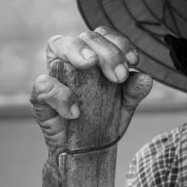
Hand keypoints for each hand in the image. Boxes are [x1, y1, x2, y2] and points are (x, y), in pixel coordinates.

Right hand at [29, 26, 152, 160]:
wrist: (86, 151)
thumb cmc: (104, 119)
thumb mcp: (125, 104)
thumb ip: (134, 90)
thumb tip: (145, 78)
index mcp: (93, 55)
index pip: (104, 35)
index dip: (119, 42)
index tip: (134, 62)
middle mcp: (72, 58)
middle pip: (85, 36)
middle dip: (106, 51)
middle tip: (119, 75)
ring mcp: (54, 74)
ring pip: (58, 44)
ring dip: (78, 51)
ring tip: (91, 64)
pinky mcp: (40, 98)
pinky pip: (44, 84)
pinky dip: (61, 94)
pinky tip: (76, 112)